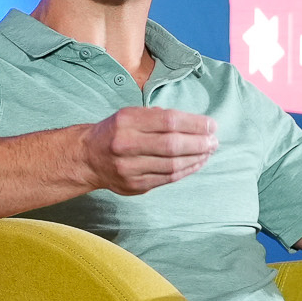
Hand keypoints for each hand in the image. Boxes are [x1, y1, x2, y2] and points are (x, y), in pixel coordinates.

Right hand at [82, 107, 217, 194]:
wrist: (87, 157)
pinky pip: (168, 179)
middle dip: (199, 143)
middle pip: (172, 145)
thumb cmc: (116, 132)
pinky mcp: (134, 185)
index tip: (211, 125)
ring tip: (208, 151)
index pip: (168, 121)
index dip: (195, 123)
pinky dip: (187, 170)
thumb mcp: (131, 114)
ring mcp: (129, 168)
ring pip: (172, 165)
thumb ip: (159, 117)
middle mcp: (125, 144)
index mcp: (126, 121)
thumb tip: (197, 124)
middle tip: (214, 141)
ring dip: (196, 158)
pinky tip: (197, 162)